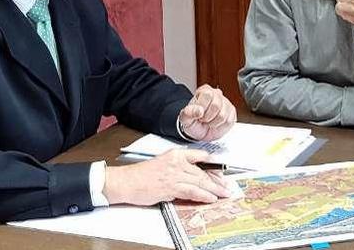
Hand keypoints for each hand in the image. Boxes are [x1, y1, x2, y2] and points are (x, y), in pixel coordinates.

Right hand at [103, 149, 229, 204]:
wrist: (126, 181)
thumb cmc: (142, 175)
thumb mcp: (163, 164)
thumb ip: (179, 168)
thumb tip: (194, 177)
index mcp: (175, 154)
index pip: (200, 156)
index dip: (213, 166)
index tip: (221, 172)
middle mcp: (176, 162)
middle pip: (202, 172)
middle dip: (217, 181)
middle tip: (227, 186)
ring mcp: (174, 175)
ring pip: (200, 181)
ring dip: (214, 189)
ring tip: (223, 194)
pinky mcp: (170, 187)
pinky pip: (191, 191)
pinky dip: (203, 195)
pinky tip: (211, 198)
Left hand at [179, 84, 236, 141]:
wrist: (200, 131)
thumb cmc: (193, 121)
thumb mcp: (185, 118)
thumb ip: (189, 113)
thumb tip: (199, 111)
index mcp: (204, 90)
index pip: (207, 95)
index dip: (202, 107)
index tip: (198, 113)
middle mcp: (216, 94)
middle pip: (216, 105)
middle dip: (207, 117)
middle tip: (203, 119)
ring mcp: (226, 103)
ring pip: (223, 115)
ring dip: (213, 123)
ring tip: (209, 122)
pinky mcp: (232, 112)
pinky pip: (228, 121)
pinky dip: (220, 127)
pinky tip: (216, 124)